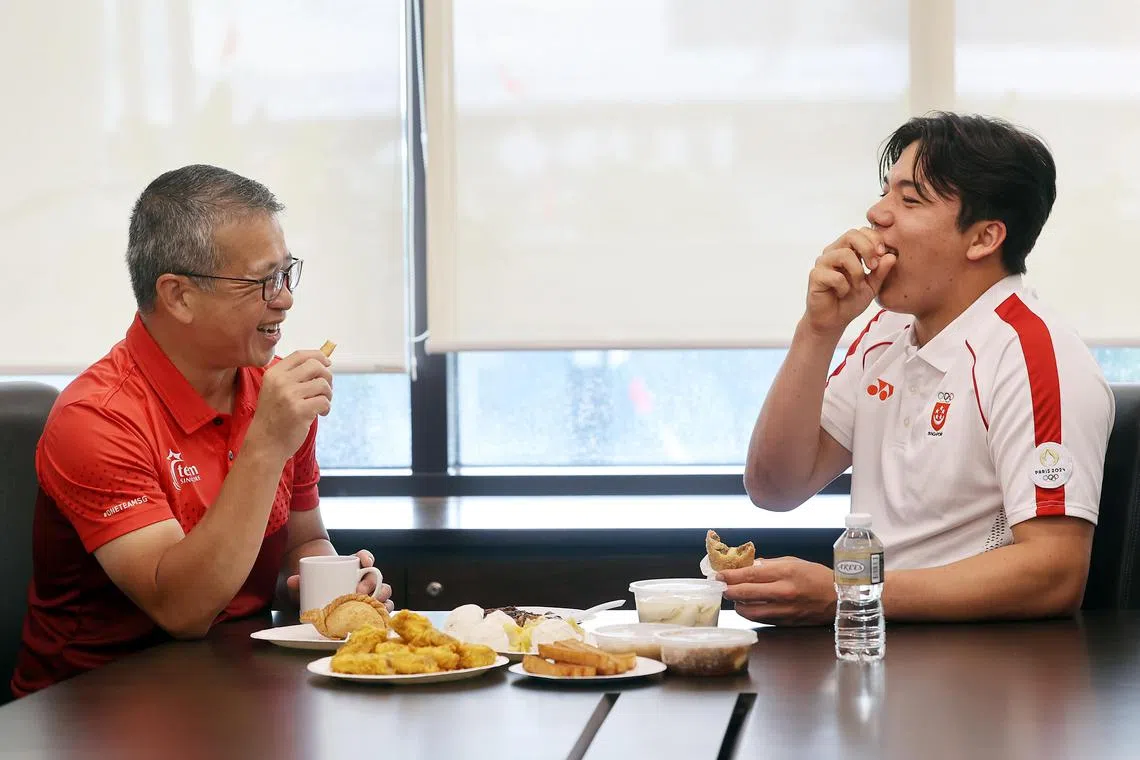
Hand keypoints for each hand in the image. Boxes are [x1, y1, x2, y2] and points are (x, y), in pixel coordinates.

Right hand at [247, 350, 333, 462]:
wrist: (265, 444)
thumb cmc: (274, 418)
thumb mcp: (275, 391)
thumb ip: (294, 377)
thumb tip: (323, 362)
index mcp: (273, 374)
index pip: (300, 355)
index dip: (317, 356)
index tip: (327, 362)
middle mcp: (281, 382)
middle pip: (315, 365)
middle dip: (327, 375)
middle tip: (326, 389)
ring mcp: (290, 396)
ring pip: (323, 384)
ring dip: (328, 394)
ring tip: (321, 404)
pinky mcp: (300, 411)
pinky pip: (325, 401)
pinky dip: (326, 408)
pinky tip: (320, 414)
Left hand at [286, 550, 394, 611]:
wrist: (317, 593)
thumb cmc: (313, 582)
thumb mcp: (306, 580)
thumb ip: (299, 580)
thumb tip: (292, 581)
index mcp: (352, 566)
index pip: (364, 557)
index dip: (366, 558)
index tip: (363, 563)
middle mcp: (363, 577)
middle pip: (376, 576)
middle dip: (371, 583)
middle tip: (358, 592)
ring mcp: (368, 592)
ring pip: (384, 590)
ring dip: (382, 597)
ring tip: (373, 604)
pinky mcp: (369, 607)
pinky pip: (383, 607)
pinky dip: (385, 610)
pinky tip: (382, 615)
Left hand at [719, 557, 835, 625]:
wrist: (839, 598)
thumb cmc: (817, 577)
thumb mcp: (793, 562)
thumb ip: (769, 565)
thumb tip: (749, 566)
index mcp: (786, 573)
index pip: (751, 574)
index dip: (731, 576)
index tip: (719, 575)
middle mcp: (784, 592)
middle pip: (747, 593)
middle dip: (729, 590)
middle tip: (721, 587)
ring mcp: (785, 610)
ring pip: (750, 611)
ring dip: (738, 604)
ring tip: (734, 598)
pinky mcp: (786, 622)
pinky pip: (761, 619)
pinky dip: (751, 613)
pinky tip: (747, 606)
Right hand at [805, 228, 896, 336]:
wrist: (833, 321)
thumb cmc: (850, 301)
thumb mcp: (872, 286)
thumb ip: (881, 271)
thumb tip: (891, 256)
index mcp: (847, 250)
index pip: (861, 231)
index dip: (874, 238)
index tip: (883, 253)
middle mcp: (833, 252)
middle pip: (851, 235)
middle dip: (867, 249)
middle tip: (873, 266)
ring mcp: (823, 263)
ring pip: (844, 255)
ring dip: (857, 272)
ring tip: (857, 285)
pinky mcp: (815, 276)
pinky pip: (835, 276)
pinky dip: (844, 287)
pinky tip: (842, 294)